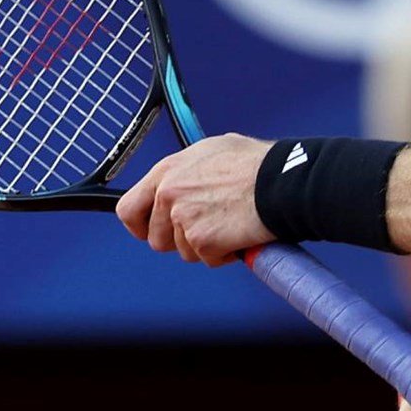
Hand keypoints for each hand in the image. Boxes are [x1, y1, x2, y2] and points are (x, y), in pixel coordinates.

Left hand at [115, 133, 275, 264]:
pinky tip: (240, 234)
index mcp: (167, 171)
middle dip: (182, 240)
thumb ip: (188, 170)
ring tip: (231, 225)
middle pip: (157, 239)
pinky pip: (209, 260)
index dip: (141, 226)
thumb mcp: (213, 150)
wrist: (282, 182)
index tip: (152, 231)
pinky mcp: (202, 240)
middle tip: (209, 228)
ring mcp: (183, 219)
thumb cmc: (257, 164)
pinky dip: (226, 254)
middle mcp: (169, 194)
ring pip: (185, 252)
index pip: (128, 209)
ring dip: (208, 246)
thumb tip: (187, 178)